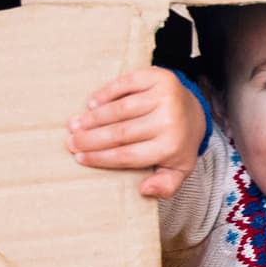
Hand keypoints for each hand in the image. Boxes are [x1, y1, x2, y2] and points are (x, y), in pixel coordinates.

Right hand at [67, 68, 207, 197]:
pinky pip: (125, 84)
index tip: (80, 158)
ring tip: (75, 125)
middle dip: (91, 139)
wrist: (194, 112)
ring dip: (93, 118)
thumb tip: (145, 190)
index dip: (101, 157)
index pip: (128, 155)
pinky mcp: (158, 76)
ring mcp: (164, 96)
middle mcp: (170, 120)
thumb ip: (166, 186)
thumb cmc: (177, 144)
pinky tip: (91, 104)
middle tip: (71, 142)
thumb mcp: (178, 170)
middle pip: (121, 133)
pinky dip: (106, 94)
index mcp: (172, 146)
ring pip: (120, 109)